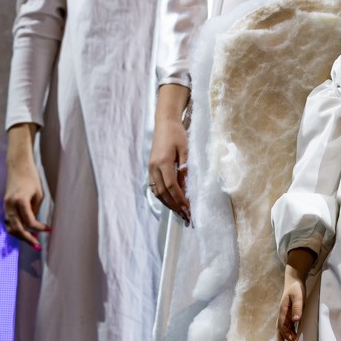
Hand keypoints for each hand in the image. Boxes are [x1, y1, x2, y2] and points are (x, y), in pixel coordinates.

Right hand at [3, 125, 48, 249]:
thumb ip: (34, 210)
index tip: (48, 230)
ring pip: (10, 227)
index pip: (29, 221)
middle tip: (38, 246)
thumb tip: (33, 224)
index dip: (39, 228)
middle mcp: (10, 206)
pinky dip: (16, 229)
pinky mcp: (5, 206)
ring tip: (32, 241)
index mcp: (20, 201)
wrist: (17, 166)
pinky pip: (9, 222)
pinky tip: (25, 232)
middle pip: (17, 229)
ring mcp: (5, 206)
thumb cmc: (31, 178)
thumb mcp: (38, 193)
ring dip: (20, 236)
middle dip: (27, 239)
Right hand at [148, 86, 190, 221]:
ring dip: (168, 204)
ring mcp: (150, 169)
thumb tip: (187, 186)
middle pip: (163, 193)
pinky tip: (171, 202)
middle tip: (186, 217)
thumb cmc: (177, 133)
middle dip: (175, 206)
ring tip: (180, 213)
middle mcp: (154, 168)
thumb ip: (185, 167)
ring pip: (157, 192)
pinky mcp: (151, 169)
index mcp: (163, 162)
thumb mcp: (185, 148)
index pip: (171, 187)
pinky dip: (163, 197)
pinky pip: (155, 187)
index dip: (180, 200)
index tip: (189, 209)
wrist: (164, 122)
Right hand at [278, 264, 306, 340]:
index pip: (282, 325)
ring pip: (284, 328)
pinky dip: (290, 332)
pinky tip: (294, 336)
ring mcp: (285, 314)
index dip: (286, 333)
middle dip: (282, 339)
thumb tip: (296, 319)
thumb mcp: (298, 296)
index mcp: (283, 311)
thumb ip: (297, 307)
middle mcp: (283, 314)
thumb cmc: (295, 288)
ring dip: (287, 337)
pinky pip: (288, 325)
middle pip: (280, 329)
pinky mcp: (289, 314)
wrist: (294, 280)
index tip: (291, 340)